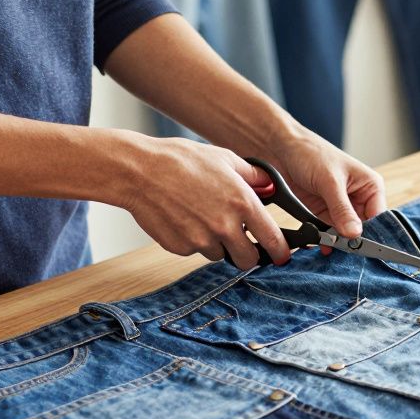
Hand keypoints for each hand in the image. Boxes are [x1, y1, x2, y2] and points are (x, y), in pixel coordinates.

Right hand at [116, 136, 289, 269]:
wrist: (139, 171)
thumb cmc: (181, 160)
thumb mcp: (224, 158)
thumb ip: (252, 176)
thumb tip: (269, 186)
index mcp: (242, 204)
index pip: (272, 239)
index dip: (279, 251)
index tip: (281, 255)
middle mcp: (225, 227)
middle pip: (247, 260)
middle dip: (247, 253)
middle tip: (240, 242)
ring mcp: (201, 240)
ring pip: (219, 255)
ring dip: (216, 244)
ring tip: (201, 216)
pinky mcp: (180, 248)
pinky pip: (193, 251)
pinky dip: (192, 240)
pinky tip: (182, 218)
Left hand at [266, 128, 385, 239]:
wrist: (280, 149)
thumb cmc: (311, 153)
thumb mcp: (329, 182)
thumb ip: (342, 209)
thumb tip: (354, 234)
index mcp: (370, 186)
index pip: (378, 217)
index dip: (371, 233)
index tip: (359, 246)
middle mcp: (358, 198)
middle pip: (362, 228)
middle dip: (353, 241)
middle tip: (343, 249)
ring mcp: (340, 207)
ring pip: (345, 233)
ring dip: (337, 242)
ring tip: (329, 247)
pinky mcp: (323, 213)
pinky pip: (328, 232)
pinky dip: (324, 240)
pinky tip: (320, 245)